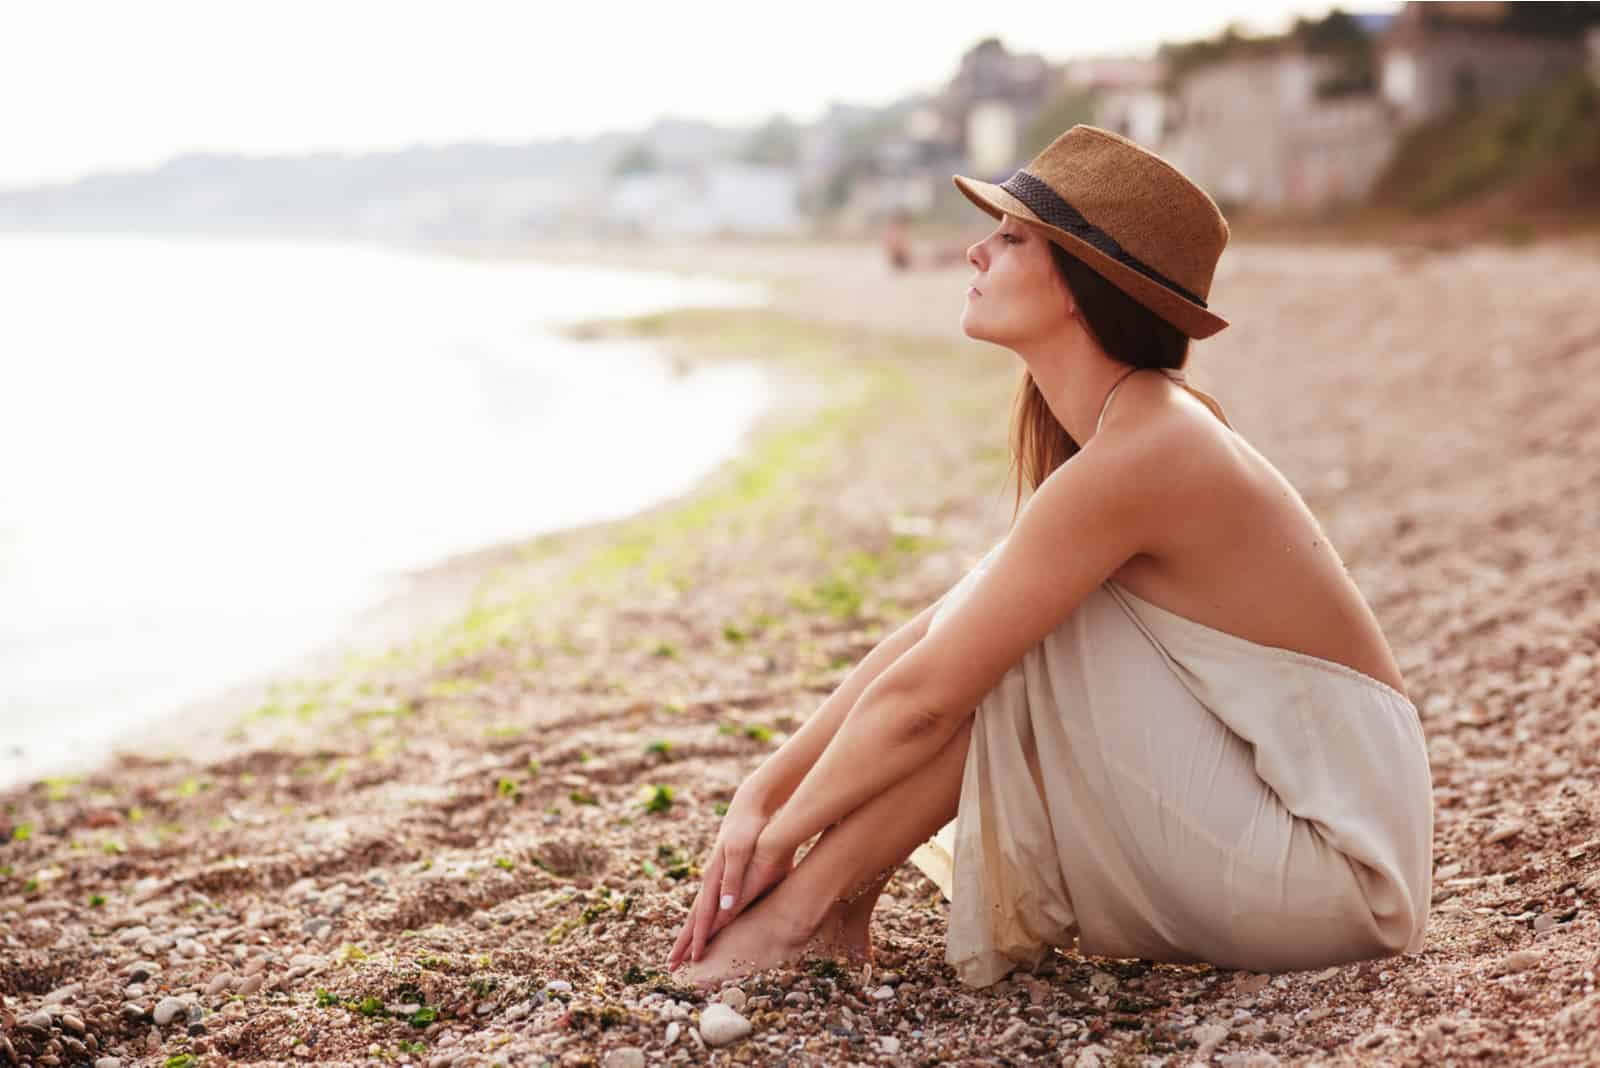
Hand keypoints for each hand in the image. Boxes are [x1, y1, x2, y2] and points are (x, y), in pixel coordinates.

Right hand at [666, 795, 794, 968]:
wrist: (749, 807)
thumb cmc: (748, 830)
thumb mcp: (741, 852)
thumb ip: (733, 878)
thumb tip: (725, 908)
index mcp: (714, 879)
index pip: (703, 917)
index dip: (697, 940)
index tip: (690, 962)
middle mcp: (710, 880)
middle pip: (693, 918)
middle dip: (683, 943)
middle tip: (671, 965)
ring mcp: (713, 876)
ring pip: (697, 911)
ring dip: (688, 933)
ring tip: (681, 950)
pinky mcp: (720, 872)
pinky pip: (705, 902)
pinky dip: (699, 918)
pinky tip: (700, 922)